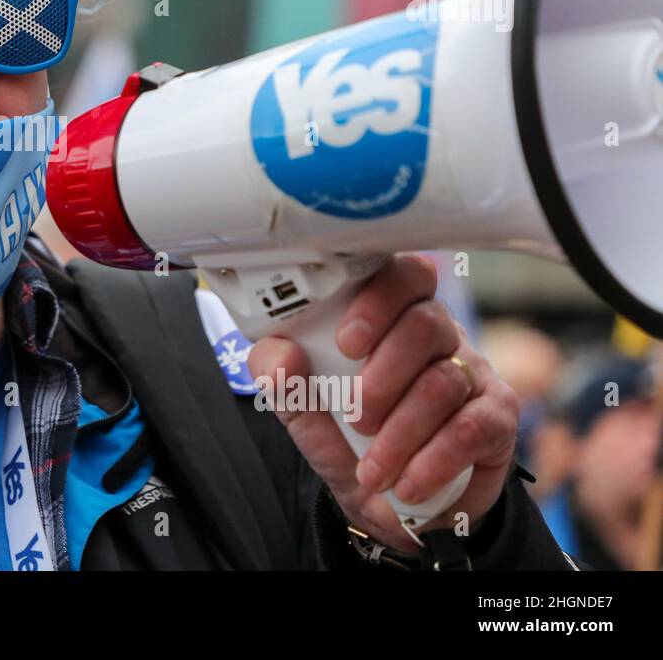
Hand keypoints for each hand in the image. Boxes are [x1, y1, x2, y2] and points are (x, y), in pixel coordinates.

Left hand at [245, 253, 518, 551]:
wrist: (386, 503)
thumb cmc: (346, 438)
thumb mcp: (302, 409)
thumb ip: (282, 378)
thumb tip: (282, 358)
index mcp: (390, 316)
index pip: (402, 275)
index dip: (378, 300)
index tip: (347, 343)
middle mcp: (438, 335)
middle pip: (425, 324)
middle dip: (383, 376)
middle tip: (356, 417)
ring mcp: (471, 373)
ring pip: (442, 382)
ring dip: (400, 433)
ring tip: (372, 470)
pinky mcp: (495, 418)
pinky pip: (471, 428)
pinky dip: (432, 461)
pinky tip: (406, 484)